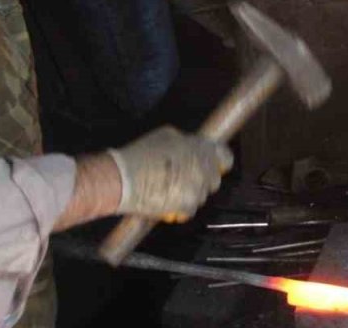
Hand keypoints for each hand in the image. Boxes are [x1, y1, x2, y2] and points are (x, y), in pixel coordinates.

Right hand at [109, 126, 232, 221]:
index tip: (217, 167)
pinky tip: (166, 201)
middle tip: (184, 180)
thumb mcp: (165, 137)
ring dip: (189, 194)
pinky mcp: (187, 205)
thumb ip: (185, 143)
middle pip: (213, 179)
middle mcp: (203, 167)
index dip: (220, 162)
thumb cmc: (139, 155)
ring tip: (169, 190)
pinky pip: (190, 210)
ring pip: (201, 196)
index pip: (225, 156)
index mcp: (200, 147)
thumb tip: (191, 148)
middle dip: (202, 181)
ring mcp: (197, 187)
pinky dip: (181, 209)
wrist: (122, 179)